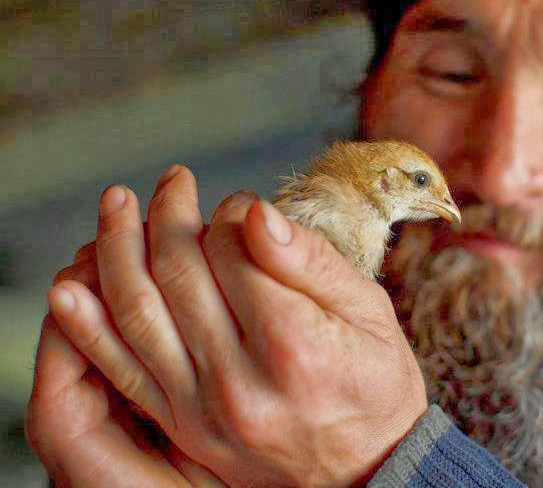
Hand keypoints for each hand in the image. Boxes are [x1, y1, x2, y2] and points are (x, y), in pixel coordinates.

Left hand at [35, 166, 427, 486]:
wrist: (369, 469)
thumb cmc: (375, 382)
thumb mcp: (370, 312)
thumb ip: (312, 262)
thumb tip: (256, 214)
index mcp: (296, 343)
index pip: (234, 253)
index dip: (229, 213)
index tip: (238, 201)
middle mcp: (242, 380)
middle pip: (180, 276)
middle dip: (168, 215)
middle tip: (170, 181)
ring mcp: (205, 410)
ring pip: (139, 314)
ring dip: (117, 250)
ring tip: (115, 205)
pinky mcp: (185, 426)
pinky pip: (123, 371)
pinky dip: (89, 327)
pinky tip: (69, 289)